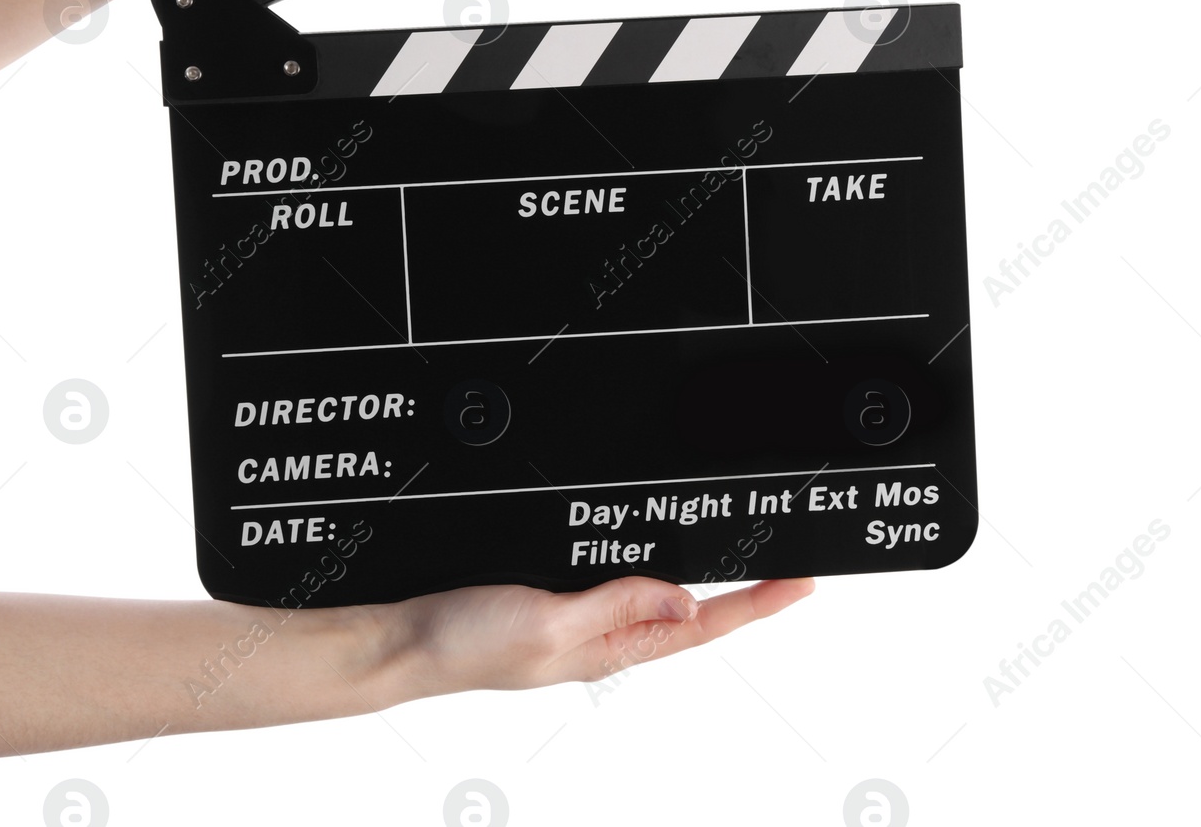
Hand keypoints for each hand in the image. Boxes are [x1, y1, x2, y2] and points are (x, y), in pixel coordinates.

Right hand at [360, 576, 815, 698]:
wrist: (399, 639)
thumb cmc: (463, 643)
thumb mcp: (548, 623)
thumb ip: (616, 606)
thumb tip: (686, 595)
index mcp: (609, 647)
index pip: (702, 623)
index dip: (756, 604)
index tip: (801, 583)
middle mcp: (602, 634)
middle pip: (691, 610)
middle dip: (744, 592)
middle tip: (791, 566)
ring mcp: (577, 615)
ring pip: (658, 593)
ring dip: (705, 577)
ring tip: (748, 561)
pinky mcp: (551, 594)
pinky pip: (617, 579)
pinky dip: (650, 564)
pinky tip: (658, 552)